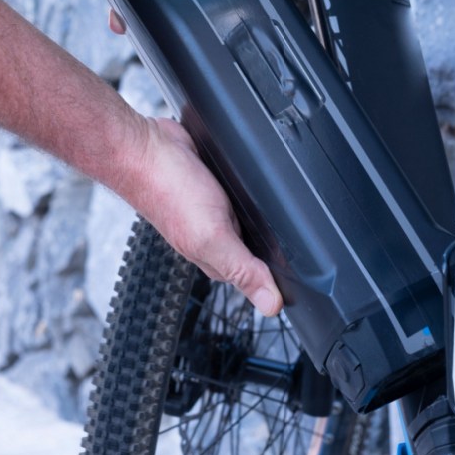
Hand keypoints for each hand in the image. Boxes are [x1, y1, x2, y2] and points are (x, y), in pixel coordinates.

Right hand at [126, 117, 283, 316]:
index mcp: (217, 257)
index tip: (310, 270)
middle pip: (258, 245)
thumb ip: (242, 269)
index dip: (282, 272)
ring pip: (251, 216)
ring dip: (266, 210)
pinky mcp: (215, 183)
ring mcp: (214, 209)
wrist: (144, 147)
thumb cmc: (167, 191)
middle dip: (277, 239)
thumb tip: (271, 306)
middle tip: (300, 231)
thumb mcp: (212, 237)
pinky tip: (258, 181)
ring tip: (282, 204)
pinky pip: (242, 191)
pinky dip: (252, 186)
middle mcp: (216, 235)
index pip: (258, 275)